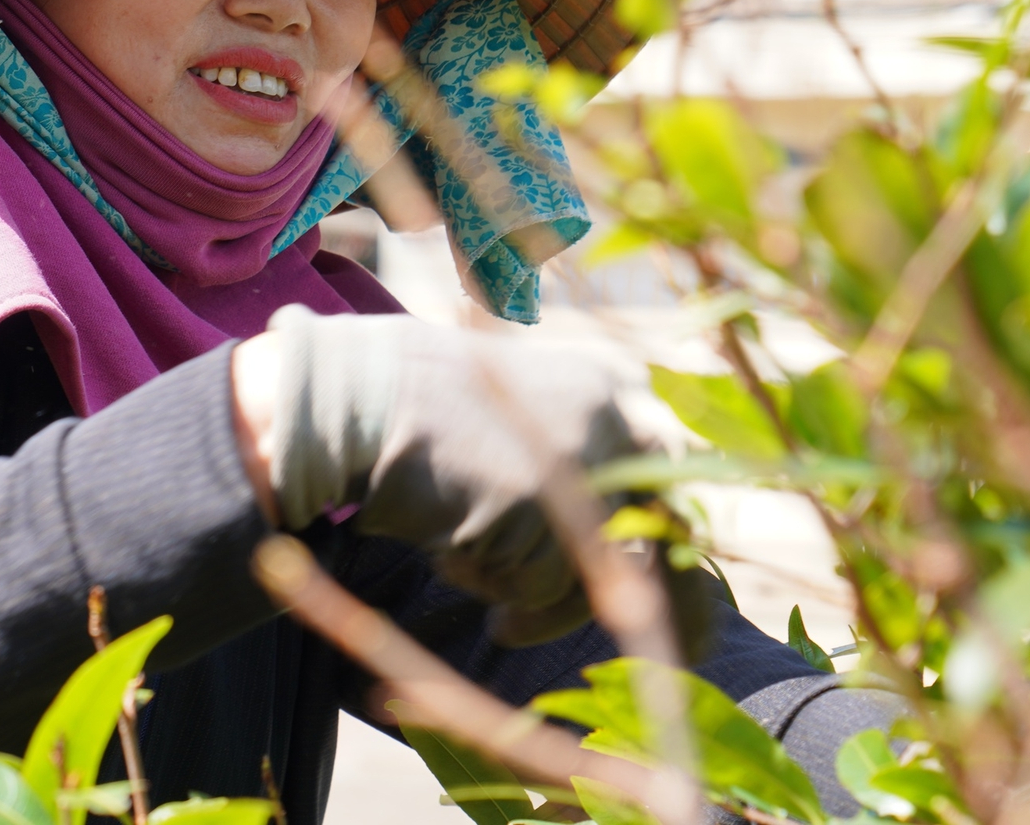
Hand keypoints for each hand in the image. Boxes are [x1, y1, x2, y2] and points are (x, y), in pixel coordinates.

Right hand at [233, 307, 635, 644]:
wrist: (354, 395)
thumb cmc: (419, 405)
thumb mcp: (521, 407)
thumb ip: (583, 447)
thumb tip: (642, 533)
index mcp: (611, 385)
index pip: (674, 479)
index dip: (671, 545)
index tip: (667, 591)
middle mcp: (610, 417)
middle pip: (659, 536)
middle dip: (655, 599)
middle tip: (640, 645)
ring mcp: (574, 459)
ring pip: (584, 574)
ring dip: (527, 590)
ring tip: (465, 568)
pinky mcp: (531, 504)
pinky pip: (531, 586)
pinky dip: (485, 582)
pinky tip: (442, 551)